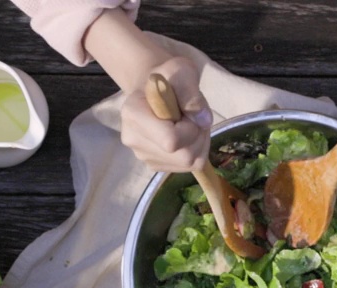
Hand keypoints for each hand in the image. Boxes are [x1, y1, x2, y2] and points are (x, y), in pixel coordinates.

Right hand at [120, 57, 212, 171]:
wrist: (154, 89)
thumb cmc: (168, 77)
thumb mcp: (182, 71)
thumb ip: (191, 93)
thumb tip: (203, 121)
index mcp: (133, 113)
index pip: (171, 140)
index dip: (190, 128)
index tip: (188, 111)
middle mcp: (133, 139)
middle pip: (183, 156)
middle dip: (198, 136)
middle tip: (194, 116)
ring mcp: (142, 155)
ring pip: (188, 163)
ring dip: (199, 143)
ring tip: (189, 123)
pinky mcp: (154, 164)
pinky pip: (186, 167)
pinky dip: (195, 151)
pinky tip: (186, 135)